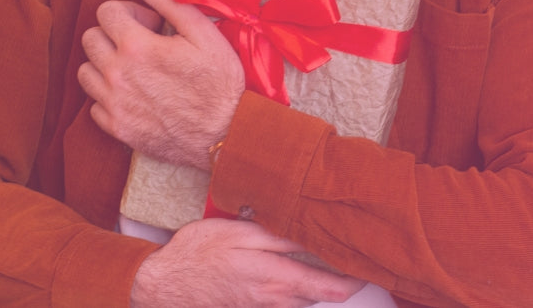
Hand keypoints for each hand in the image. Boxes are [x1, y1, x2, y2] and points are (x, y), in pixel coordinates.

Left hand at [78, 0, 245, 169]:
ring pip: (85, 71)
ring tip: (135, 68)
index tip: (151, 23)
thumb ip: (169, 1)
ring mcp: (114, 104)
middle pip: (90, 38)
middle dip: (113, 33)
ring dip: (105, 64)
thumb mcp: (204, 33)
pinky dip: (108, 96)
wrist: (226, 134)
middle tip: (143, 43)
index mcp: (137, 47)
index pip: (106, 11)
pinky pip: (93, 104)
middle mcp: (117, 74)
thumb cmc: (220, 83)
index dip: (130, 10)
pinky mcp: (117, 128)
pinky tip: (135, 94)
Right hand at [130, 218, 366, 307]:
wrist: (163, 282)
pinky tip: (297, 276)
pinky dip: (297, 293)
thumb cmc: (199, 252)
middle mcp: (274, 299)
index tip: (369, 267)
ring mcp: (261, 307)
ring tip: (332, 267)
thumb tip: (315, 236)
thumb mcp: (241, 233)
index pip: (331, 288)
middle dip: (341, 284)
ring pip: (303, 302)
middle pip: (321, 298)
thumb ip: (281, 237)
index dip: (356, 281)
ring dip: (319, 289)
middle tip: (356, 263)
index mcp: (276, 278)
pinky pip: (284, 304)